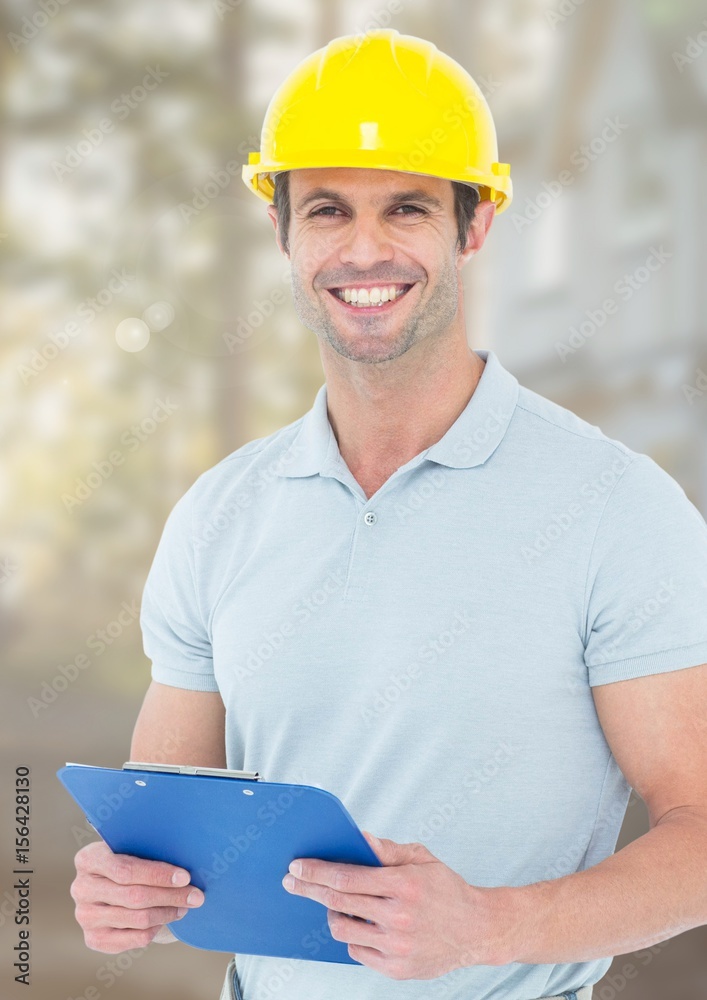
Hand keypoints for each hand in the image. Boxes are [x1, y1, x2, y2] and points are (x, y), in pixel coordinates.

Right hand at [71, 840, 204, 952]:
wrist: (108, 883)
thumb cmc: (127, 858)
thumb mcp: (131, 847)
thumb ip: (148, 850)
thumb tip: (186, 863)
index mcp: (88, 859)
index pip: (127, 870)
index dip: (158, 875)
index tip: (185, 877)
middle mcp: (81, 888)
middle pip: (135, 896)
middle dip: (171, 896)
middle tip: (196, 896)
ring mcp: (85, 916)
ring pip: (138, 919)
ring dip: (167, 913)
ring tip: (185, 906)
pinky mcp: (94, 938)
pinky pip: (134, 938)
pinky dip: (155, 929)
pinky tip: (165, 918)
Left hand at [281, 831, 500, 979]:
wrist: (477, 929)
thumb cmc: (447, 889)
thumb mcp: (421, 859)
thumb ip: (387, 850)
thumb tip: (359, 838)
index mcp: (402, 885)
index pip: (346, 876)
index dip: (317, 870)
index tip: (297, 866)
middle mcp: (398, 917)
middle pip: (337, 901)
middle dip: (309, 888)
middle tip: (292, 882)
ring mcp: (396, 946)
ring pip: (342, 929)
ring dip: (332, 913)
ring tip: (336, 903)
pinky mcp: (397, 968)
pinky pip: (357, 951)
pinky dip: (353, 936)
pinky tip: (360, 924)